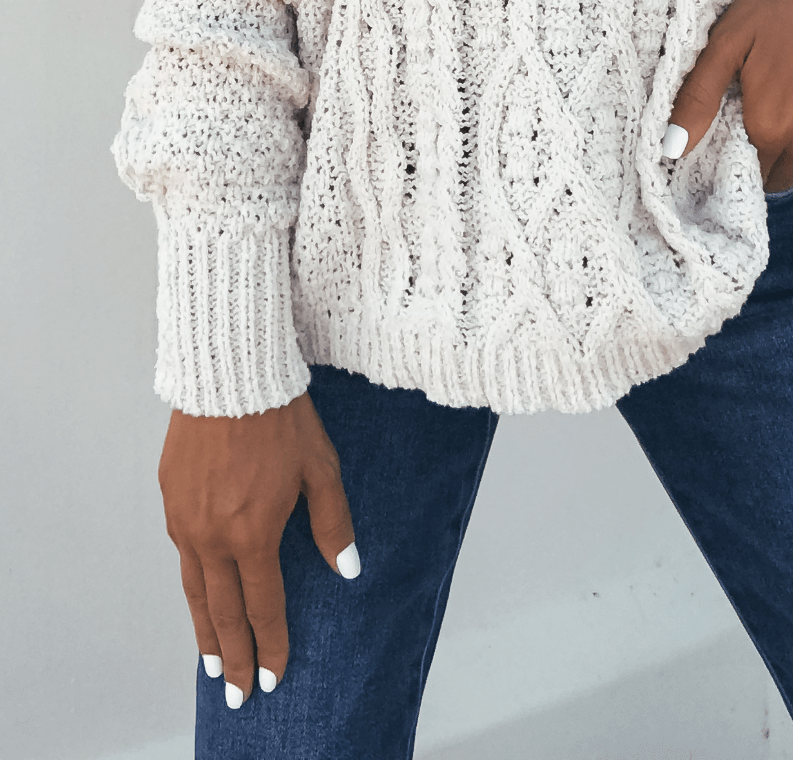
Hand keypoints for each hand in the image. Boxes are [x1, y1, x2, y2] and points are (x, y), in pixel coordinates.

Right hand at [159, 391, 357, 708]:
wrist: (230, 373)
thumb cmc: (282, 416)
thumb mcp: (321, 468)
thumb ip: (333, 523)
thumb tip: (347, 570)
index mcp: (253, 533)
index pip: (263, 606)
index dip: (270, 645)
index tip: (273, 677)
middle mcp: (213, 536)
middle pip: (222, 612)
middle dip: (232, 657)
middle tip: (237, 693)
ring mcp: (186, 519)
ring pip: (194, 590)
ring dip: (204, 630)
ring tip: (212, 662)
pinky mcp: (170, 498)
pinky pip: (182, 554)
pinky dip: (191, 586)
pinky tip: (199, 595)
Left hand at [663, 0, 792, 191]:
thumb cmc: (783, 6)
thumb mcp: (729, 42)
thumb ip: (699, 97)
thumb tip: (671, 147)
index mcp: (769, 127)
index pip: (748, 171)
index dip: (739, 153)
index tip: (738, 127)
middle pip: (781, 176)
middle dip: (766, 157)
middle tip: (762, 118)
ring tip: (789, 113)